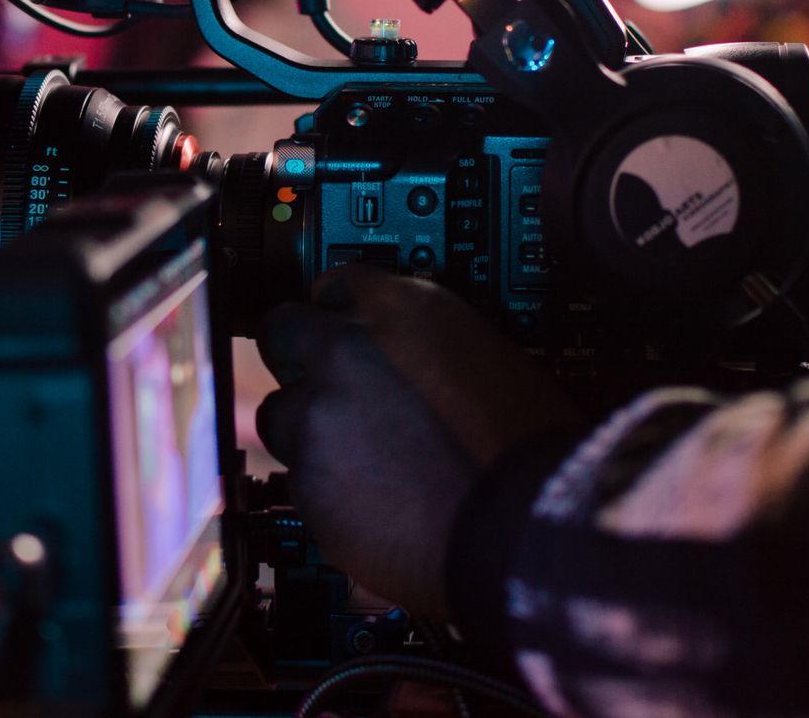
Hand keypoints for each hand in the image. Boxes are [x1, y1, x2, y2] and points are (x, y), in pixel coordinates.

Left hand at [255, 265, 580, 620]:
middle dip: (299, 360)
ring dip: (310, 432)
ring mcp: (319, 415)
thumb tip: (399, 354)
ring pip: (282, 414)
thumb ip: (421, 344)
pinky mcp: (308, 480)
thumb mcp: (483, 356)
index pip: (332, 285)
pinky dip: (326, 489)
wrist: (524, 523)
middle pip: (283, 334)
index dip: (335, 315)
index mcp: (400, 306)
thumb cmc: (525, 446)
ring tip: (365, 463)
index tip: (340, 333)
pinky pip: (299, 477)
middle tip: (332, 392)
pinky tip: (374, 504)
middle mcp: (347, 349)